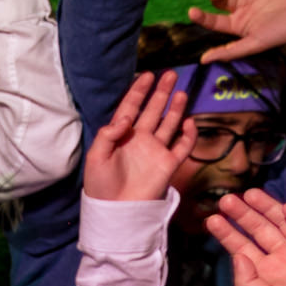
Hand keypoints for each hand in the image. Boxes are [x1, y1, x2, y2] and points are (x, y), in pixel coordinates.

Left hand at [82, 70, 194, 202]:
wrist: (116, 211)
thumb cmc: (100, 186)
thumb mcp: (96, 158)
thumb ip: (108, 135)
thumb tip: (126, 118)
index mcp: (121, 136)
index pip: (131, 107)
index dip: (139, 91)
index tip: (147, 75)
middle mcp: (140, 140)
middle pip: (153, 110)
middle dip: (161, 92)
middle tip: (171, 74)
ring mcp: (155, 151)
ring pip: (169, 124)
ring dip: (175, 108)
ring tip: (181, 92)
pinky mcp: (168, 164)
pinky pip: (182, 146)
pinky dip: (188, 135)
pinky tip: (188, 122)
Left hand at [204, 189, 285, 285]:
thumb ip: (246, 280)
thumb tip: (235, 256)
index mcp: (268, 270)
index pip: (243, 247)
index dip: (228, 233)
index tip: (212, 220)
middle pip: (260, 228)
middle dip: (244, 214)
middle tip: (227, 201)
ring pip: (284, 220)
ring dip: (268, 206)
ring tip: (249, 194)